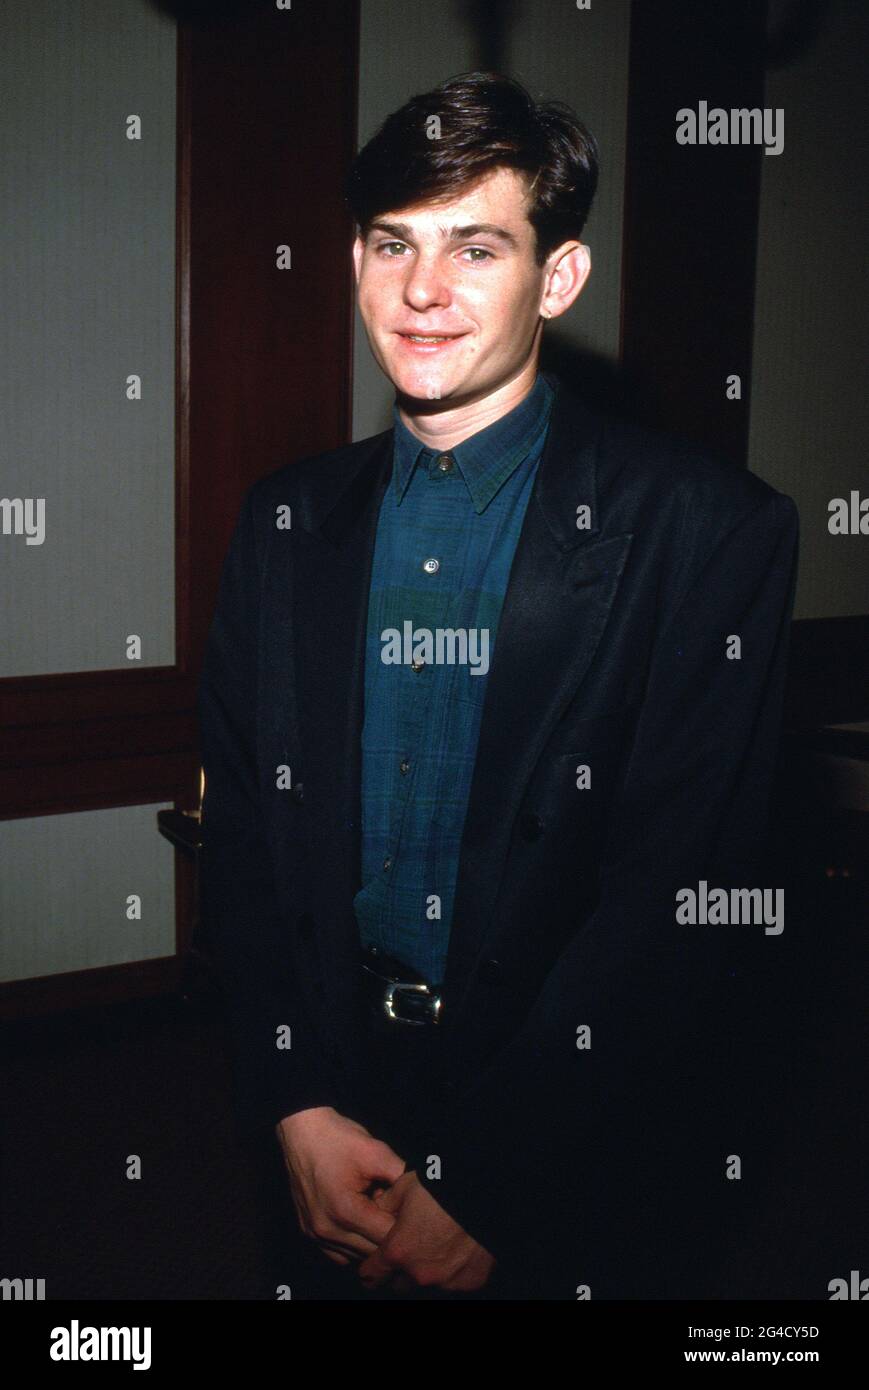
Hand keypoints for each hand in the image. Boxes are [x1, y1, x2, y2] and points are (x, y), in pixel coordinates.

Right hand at [276, 1106, 405, 1264]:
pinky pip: (338, 1254)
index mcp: (345, 1211)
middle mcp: (327, 1230)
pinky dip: (353, 1246)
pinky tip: (363, 1225)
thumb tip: (426, 1194)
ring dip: (371, 1242)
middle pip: (372, 1253)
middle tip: (399, 1216)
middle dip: (389, 1237)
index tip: (413, 1214)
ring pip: (356, 1257)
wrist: (302, 1131)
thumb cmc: (339, 1139)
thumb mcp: (376, 1152)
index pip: (387, 1238)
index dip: (404, 1227)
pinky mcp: (308, 1233)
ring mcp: (315, 1234)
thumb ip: (402, 1176)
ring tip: (379, 1217)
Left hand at [358, 1171, 496, 1291]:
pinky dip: (452, 1271)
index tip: (373, 1263)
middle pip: (398, 1285)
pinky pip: (453, 1282)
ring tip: (436, 1246)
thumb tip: (377, 1211)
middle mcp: (419, 1274)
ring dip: (426, 1272)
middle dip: (399, 1271)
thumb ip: (385, 1205)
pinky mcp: (470, 1283)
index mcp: (399, 1251)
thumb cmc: (443, 1187)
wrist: (486, 1194)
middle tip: (407, 1250)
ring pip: (426, 1285)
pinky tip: (458, 1250)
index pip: (371, 1275)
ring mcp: (446, 1282)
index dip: (370, 1267)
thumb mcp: (404, 1186)